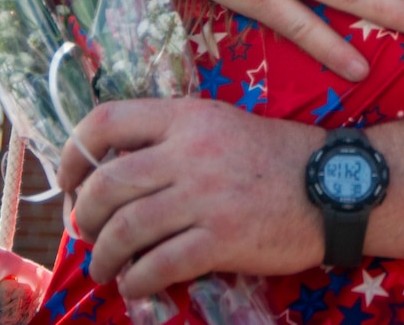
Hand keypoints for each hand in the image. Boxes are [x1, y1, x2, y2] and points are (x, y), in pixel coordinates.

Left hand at [59, 99, 324, 296]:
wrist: (336, 185)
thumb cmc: (277, 157)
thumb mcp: (222, 125)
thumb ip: (174, 139)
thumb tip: (117, 172)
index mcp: (187, 117)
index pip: (106, 121)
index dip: (73, 153)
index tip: (67, 181)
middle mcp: (190, 152)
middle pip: (107, 183)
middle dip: (81, 215)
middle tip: (82, 232)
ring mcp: (206, 196)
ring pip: (126, 228)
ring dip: (104, 255)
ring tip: (104, 268)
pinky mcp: (223, 239)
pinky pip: (159, 264)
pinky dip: (137, 281)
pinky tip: (136, 287)